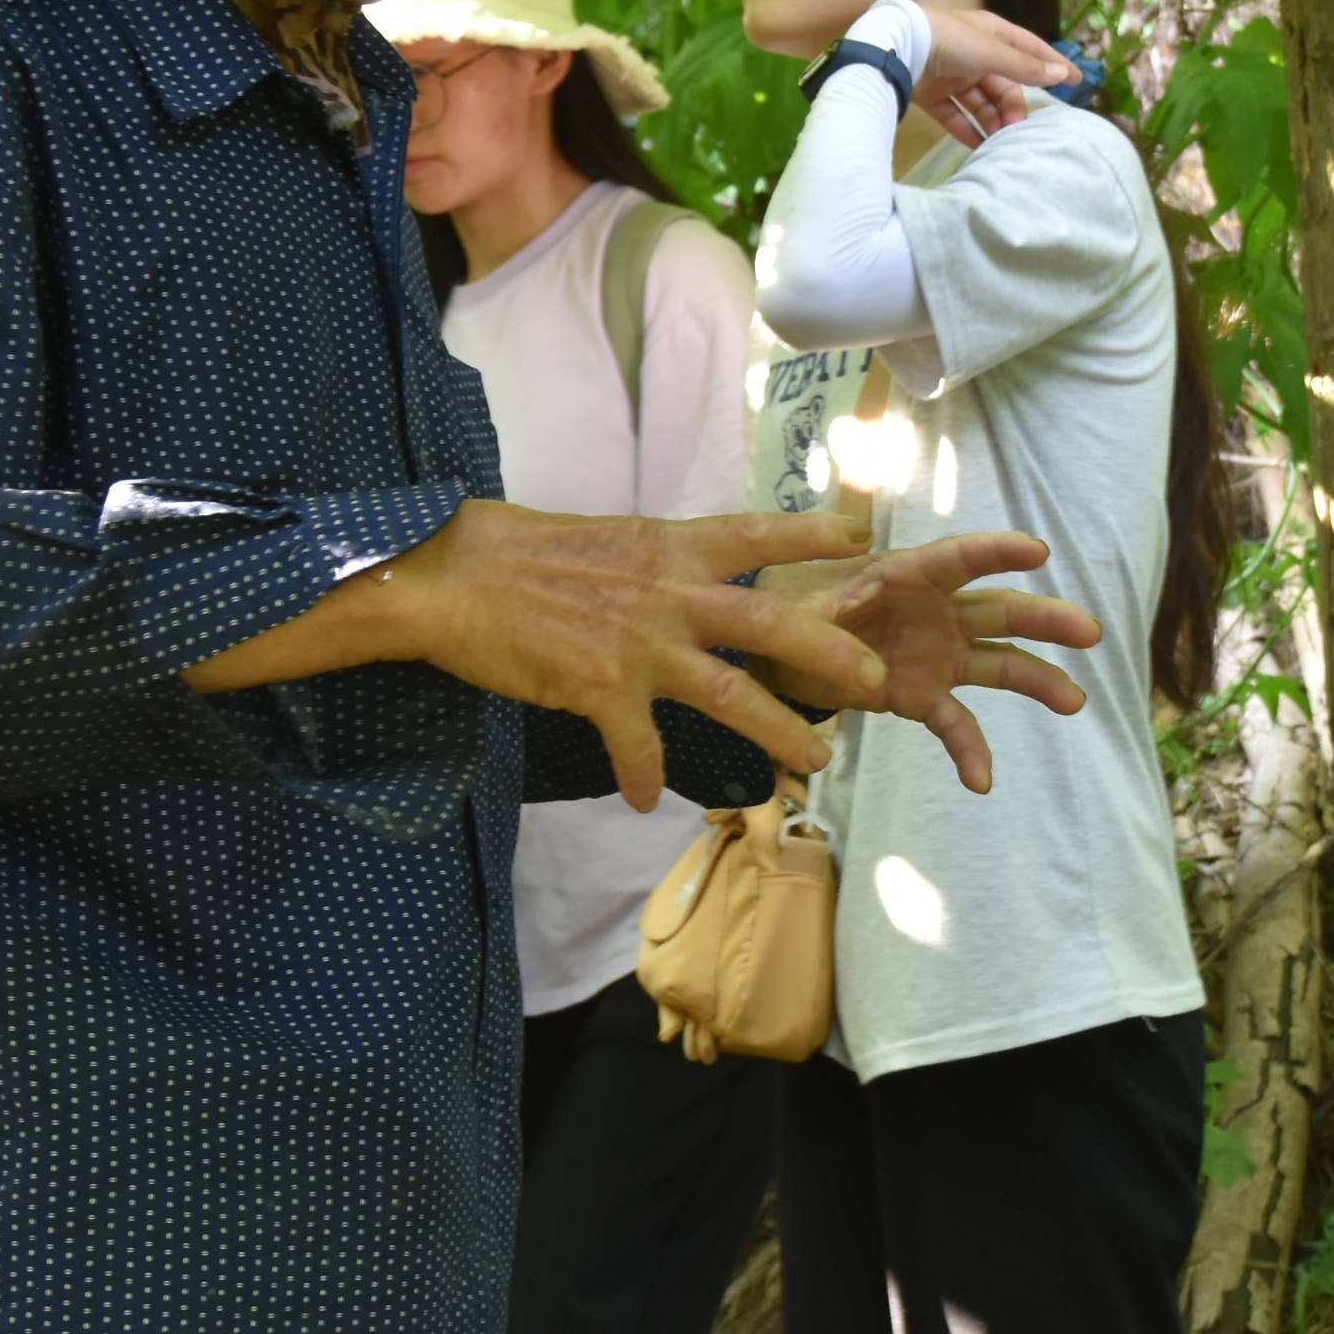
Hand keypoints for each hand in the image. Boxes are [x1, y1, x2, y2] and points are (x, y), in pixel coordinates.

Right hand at [381, 500, 888, 806]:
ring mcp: (639, 643)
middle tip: (876, 681)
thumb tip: (690, 575)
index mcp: (670, 548)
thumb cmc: (523, 554)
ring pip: (729, 694)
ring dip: (777, 732)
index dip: (813, 533)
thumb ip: (659, 564)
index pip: (757, 536)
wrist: (457, 574)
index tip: (864, 536)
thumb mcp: (609, 542)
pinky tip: (647, 801)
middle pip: (770, 624)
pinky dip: (644, 776)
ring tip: (814, 763)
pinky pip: (638, 746)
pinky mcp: (600, 687)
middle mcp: (668, 592)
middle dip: (829, 654)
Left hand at [754, 531, 1098, 790]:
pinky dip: (970, 751)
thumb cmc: (792, 611)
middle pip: (999, 611)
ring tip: (1075, 701)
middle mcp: (936, 611)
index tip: (1038, 550)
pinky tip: (983, 781)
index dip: (996, 551)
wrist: (782, 649)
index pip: (958, 559)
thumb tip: (855, 645)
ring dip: (1038, 679)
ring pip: (999, 663)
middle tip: (1089, 632)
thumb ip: (823, 623)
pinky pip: (957, 723)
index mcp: (906, 575)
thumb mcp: (794, 610)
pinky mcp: (926, 695)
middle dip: (1044, 619)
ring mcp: (939, 654)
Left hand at [902, 5, 1072, 148]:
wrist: (896, 47)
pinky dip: (967, 130)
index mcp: (990, 33)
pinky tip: (979, 147)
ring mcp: (951, 74)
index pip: (1029, 49)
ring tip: (1001, 142)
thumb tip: (1061, 75)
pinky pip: (955, 115)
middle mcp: (973, 53)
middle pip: (1004, 83)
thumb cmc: (949, 41)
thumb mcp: (991, 52)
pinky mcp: (931, 94)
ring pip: (981, 102)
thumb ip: (1024, 66)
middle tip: (1018, 129)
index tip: (1076, 82)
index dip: (1051, 64)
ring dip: (992, 121)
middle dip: (1013, 106)